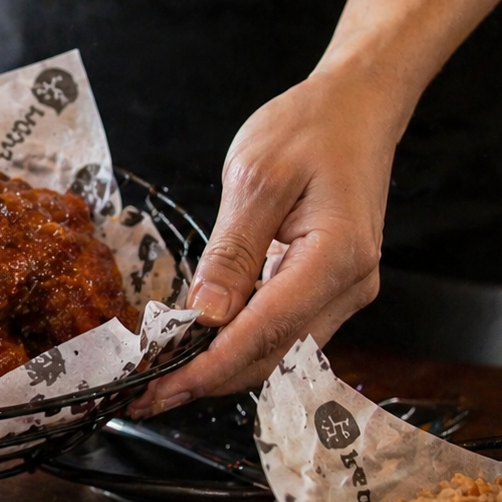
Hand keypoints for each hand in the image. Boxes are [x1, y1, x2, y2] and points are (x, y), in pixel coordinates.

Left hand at [128, 70, 400, 417]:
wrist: (358, 108)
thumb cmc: (310, 128)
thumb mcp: (255, 178)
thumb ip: (231, 251)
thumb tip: (204, 314)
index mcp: (337, 257)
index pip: (266, 332)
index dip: (208, 368)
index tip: (159, 388)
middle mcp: (349, 287)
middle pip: (272, 356)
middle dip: (206, 379)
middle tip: (143, 394)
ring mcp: (343, 292)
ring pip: (276, 351)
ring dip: (220, 368)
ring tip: (160, 375)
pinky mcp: (329, 288)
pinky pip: (281, 330)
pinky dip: (237, 343)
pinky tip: (196, 345)